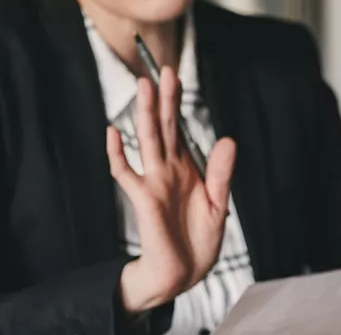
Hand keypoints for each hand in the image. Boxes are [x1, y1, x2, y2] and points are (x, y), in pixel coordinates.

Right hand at [108, 67, 236, 314]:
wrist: (183, 273)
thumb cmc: (198, 240)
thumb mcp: (219, 204)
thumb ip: (221, 172)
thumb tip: (228, 139)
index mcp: (186, 168)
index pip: (178, 129)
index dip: (176, 103)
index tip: (175, 75)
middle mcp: (167, 170)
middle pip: (163, 127)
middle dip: (163, 99)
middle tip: (162, 68)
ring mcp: (153, 182)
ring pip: (147, 141)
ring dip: (145, 114)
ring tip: (143, 86)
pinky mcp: (144, 200)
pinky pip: (125, 173)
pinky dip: (118, 154)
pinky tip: (112, 133)